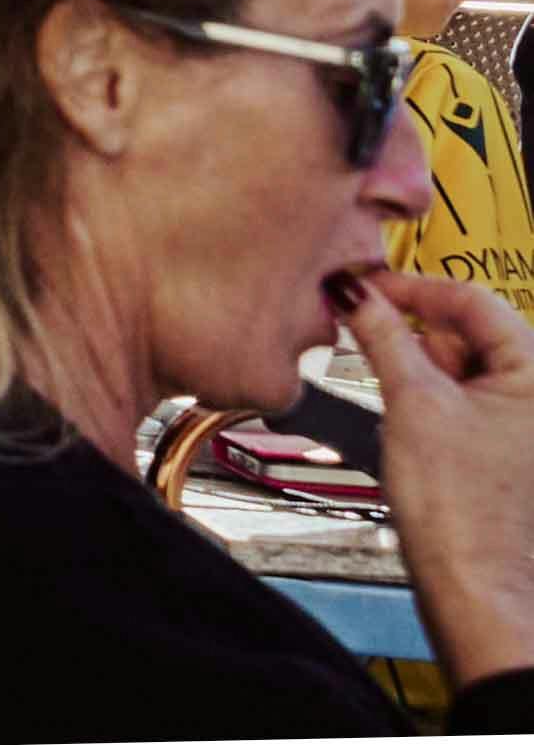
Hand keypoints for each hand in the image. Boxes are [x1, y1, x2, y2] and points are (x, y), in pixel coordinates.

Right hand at [354, 274, 533, 683]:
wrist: (474, 586)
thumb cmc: (461, 509)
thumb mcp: (412, 401)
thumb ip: (382, 334)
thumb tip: (354, 291)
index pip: (474, 300)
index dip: (413, 288)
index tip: (363, 285)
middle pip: (470, 332)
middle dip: (414, 329)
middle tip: (359, 327)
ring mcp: (526, 427)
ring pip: (464, 367)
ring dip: (420, 364)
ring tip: (386, 384)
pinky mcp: (509, 450)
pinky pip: (467, 400)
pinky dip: (431, 395)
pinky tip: (406, 413)